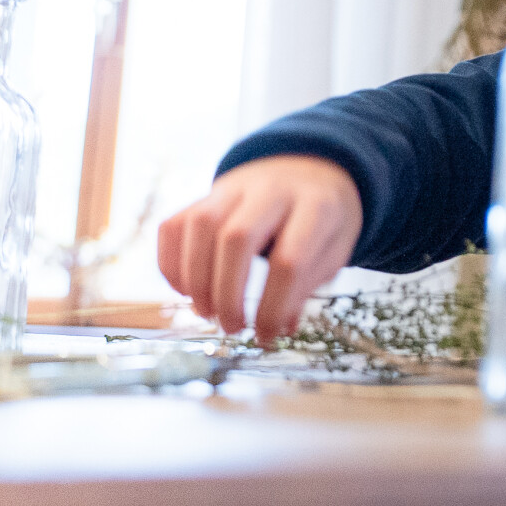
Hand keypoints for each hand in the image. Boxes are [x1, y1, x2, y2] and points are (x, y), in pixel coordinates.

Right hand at [156, 156, 363, 339]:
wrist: (310, 168)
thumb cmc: (322, 220)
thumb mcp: (333, 250)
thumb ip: (306, 286)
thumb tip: (277, 329)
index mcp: (317, 206)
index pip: (290, 261)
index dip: (273, 307)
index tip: (265, 337)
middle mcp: (273, 188)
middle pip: (237, 237)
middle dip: (227, 293)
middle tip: (231, 327)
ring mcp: (236, 186)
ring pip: (201, 225)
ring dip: (196, 279)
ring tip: (207, 312)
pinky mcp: (206, 194)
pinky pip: (175, 224)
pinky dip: (171, 263)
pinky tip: (186, 290)